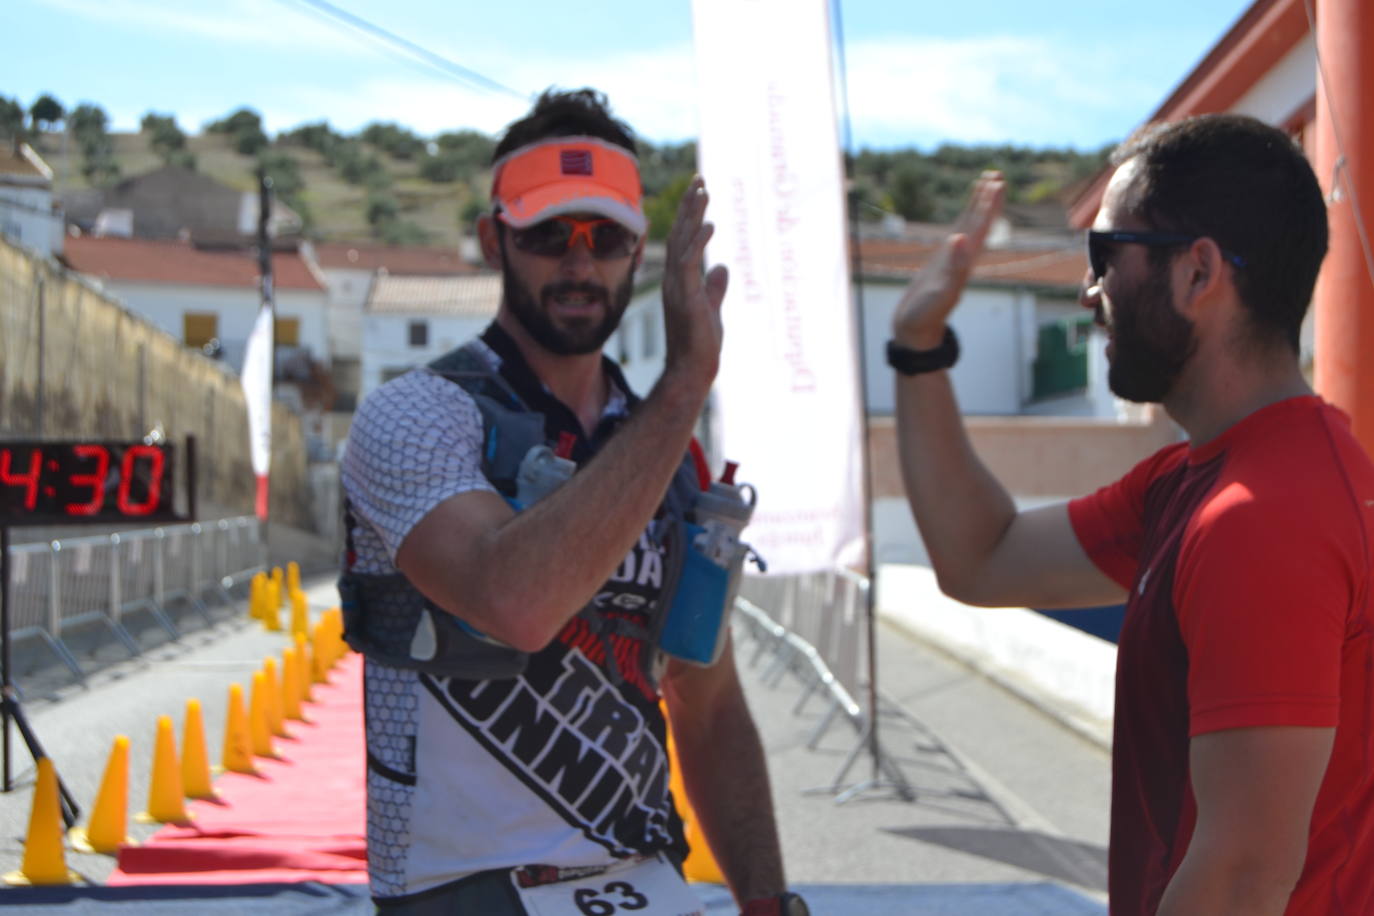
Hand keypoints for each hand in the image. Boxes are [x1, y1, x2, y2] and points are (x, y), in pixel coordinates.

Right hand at [661, 176, 727, 387]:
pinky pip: (688, 263)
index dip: (691, 214)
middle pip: (680, 233)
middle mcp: (674, 279)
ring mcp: (676, 287)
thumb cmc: (700, 344)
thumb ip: (715, 287)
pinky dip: (698, 242)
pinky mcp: (684, 297)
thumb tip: (722, 268)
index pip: (683, 240)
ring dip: (693, 215)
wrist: (692, 370)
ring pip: (682, 242)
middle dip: (690, 205)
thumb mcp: (711, 308)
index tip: (701, 190)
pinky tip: (709, 224)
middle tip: (701, 179)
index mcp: (680, 280)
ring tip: (704, 191)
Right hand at [892, 171, 1004, 348]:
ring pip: (969, 227)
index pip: (981, 227)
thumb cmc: (926, 315)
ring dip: (978, 207)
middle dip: (988, 200)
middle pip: (980, 223)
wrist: (915, 330)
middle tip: (997, 175)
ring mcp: (953, 260)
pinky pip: (955, 236)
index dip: (989, 206)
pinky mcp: (942, 264)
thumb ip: (954, 266)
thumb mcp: (941, 291)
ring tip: (985, 184)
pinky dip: (961, 222)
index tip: (996, 183)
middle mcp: (963, 258)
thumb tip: (962, 237)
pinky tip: (963, 215)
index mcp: (965, 261)